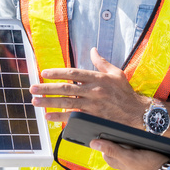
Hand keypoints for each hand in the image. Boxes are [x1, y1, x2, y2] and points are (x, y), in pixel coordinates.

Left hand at [31, 48, 150, 125]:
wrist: (137, 113)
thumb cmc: (126, 93)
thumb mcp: (116, 73)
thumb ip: (101, 62)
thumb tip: (93, 50)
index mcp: (98, 78)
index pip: (73, 73)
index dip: (57, 72)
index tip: (44, 73)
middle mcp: (93, 91)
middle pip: (66, 88)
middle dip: (47, 88)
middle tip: (33, 88)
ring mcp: (92, 106)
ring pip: (66, 103)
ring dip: (49, 102)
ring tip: (35, 101)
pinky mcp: (92, 118)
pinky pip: (73, 118)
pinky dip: (60, 118)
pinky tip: (49, 116)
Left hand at [90, 139, 168, 169]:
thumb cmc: (150, 166)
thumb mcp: (129, 155)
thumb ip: (112, 149)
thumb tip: (93, 143)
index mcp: (123, 164)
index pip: (108, 156)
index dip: (105, 147)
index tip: (103, 138)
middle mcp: (129, 167)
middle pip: (117, 158)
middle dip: (114, 149)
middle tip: (114, 138)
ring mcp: (139, 168)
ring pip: (129, 159)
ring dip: (127, 151)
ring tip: (130, 142)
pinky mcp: (148, 167)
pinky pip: (139, 160)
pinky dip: (139, 154)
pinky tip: (144, 150)